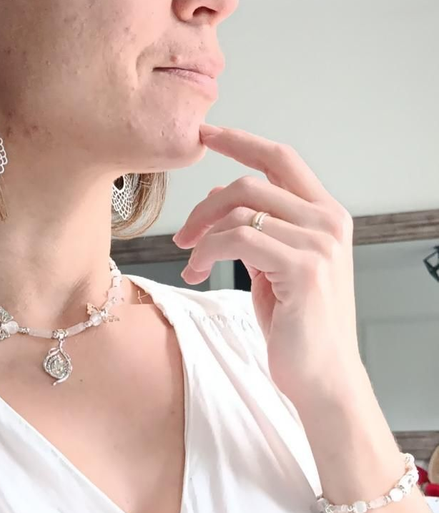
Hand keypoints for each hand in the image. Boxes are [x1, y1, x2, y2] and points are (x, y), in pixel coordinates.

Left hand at [172, 123, 363, 407]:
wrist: (323, 379)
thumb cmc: (299, 326)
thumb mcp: (275, 267)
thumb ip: (259, 230)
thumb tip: (221, 200)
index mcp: (326, 214)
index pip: (281, 158)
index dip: (241, 141)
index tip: (205, 133)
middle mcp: (328, 221)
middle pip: (252, 181)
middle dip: (206, 204)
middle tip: (183, 233)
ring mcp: (319, 243)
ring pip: (241, 210)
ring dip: (203, 234)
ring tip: (191, 260)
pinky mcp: (304, 268)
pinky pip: (237, 239)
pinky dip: (207, 252)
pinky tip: (198, 272)